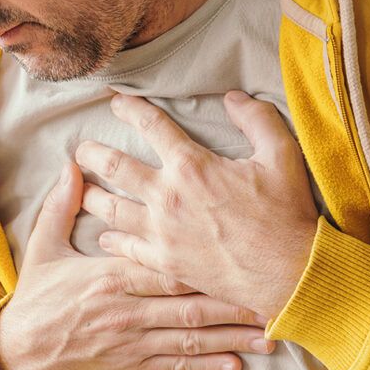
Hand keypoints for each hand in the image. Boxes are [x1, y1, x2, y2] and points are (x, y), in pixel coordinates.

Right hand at [0, 162, 275, 369]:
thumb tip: (72, 167)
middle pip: (190, 303)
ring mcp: (133, 341)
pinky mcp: (133, 365)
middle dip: (233, 301)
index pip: (165, 264)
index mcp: (112, 277)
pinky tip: (236, 365)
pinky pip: (176, 365)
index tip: (238, 250)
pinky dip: (206, 364)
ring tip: (268, 334)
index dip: (203, 259)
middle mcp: (129, 310)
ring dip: (232, 336)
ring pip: (191, 338)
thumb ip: (61, 207)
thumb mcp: (43, 248)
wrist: (15, 356)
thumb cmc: (36, 299)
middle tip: (272, 295)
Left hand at [75, 91, 319, 319]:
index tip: (116, 102)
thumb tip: (233, 97)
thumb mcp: (281, 155)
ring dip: (92, 196)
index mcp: (192, 165)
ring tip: (83, 189)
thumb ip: (256, 119)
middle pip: (115, 166)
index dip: (129, 108)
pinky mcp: (165, 263)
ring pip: (110, 209)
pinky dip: (111, 239)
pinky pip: (126, 248)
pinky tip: (105, 236)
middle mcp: (167, 196)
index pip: (150, 125)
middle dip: (93, 154)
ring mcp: (162, 233)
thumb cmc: (286, 214)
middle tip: (81, 149)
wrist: (288, 271)